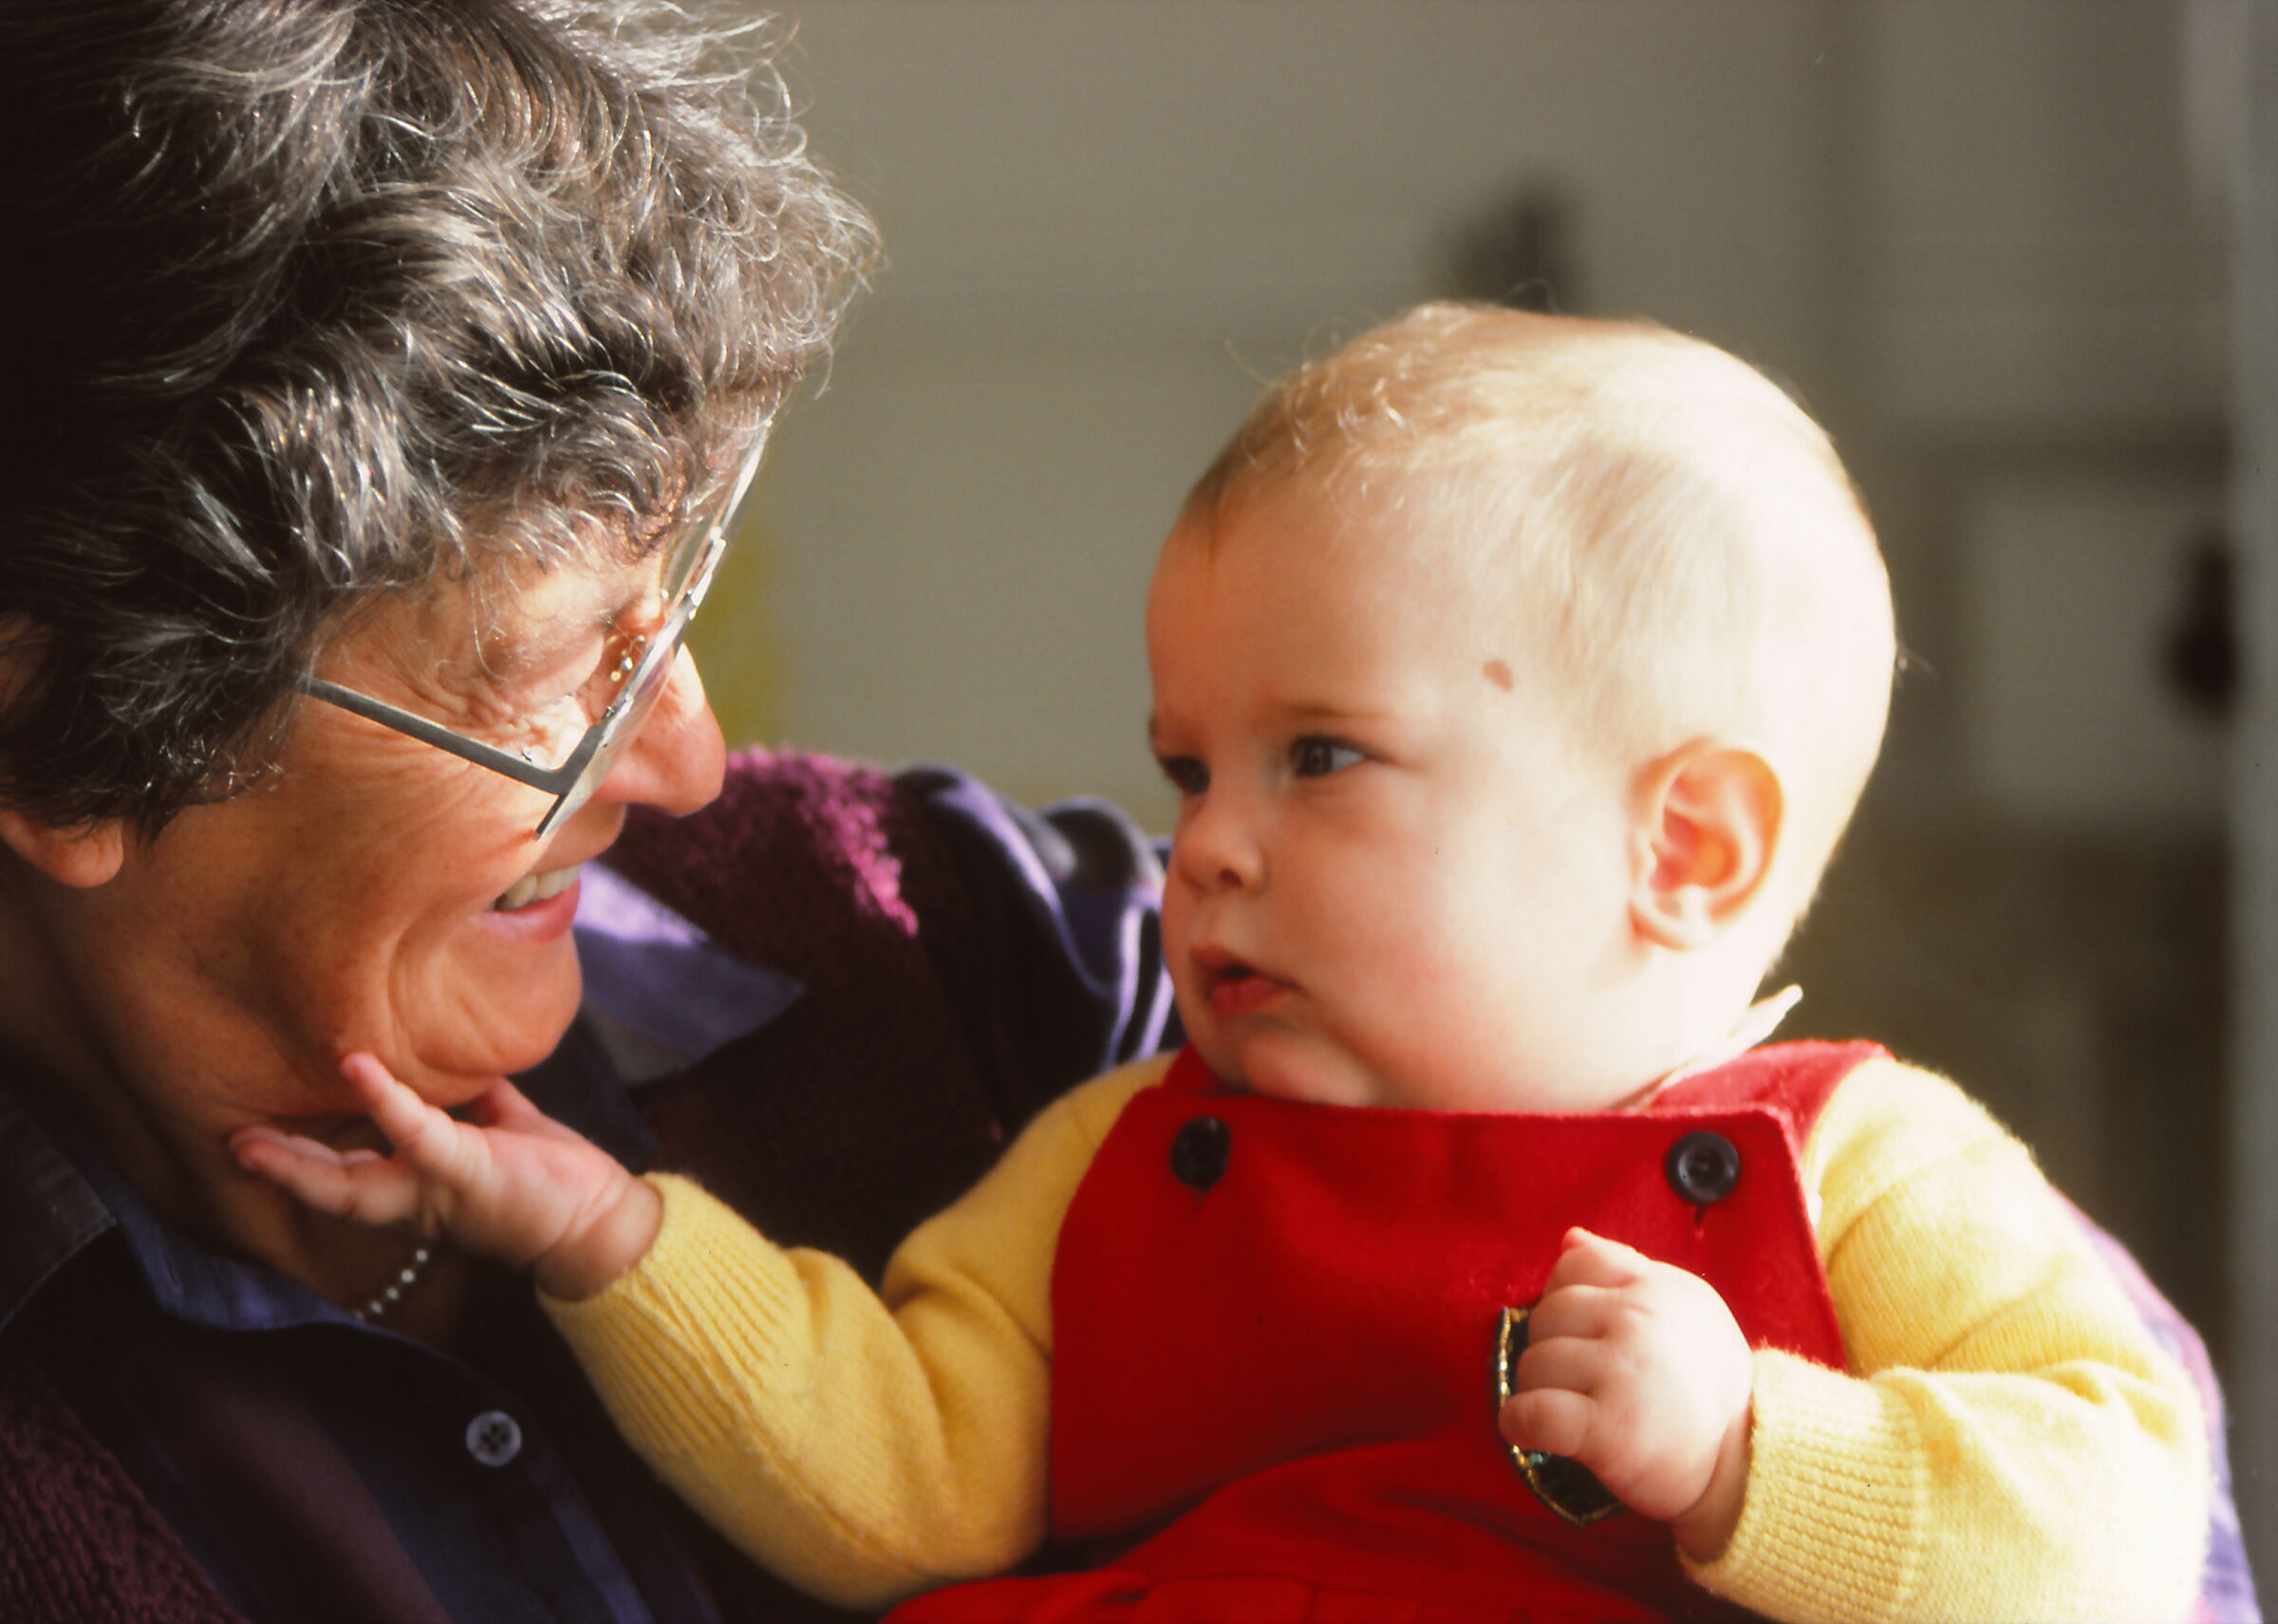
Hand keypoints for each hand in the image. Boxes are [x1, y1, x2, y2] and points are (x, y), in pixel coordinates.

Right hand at [230, 1052, 661, 1300]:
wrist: (597, 1216)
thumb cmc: (546, 1174)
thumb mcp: (495, 1127)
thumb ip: (464, 1099)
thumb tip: (446, 1058)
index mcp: (415, 1187)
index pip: (345, 1174)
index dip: (298, 1158)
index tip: (249, 1138)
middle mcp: (413, 1201)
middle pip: (331, 1190)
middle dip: (277, 1170)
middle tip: (225, 1143)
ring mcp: (435, 1191)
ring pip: (352, 1185)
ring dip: (300, 1163)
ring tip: (249, 1139)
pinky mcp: (466, 1173)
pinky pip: (418, 1135)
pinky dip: (387, 1102)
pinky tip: (357, 1068)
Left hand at [1497, 1227, 1754, 1560]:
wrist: (1747, 1463)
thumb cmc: (1710, 1386)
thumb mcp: (1687, 1309)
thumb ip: (1626, 1269)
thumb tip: (1570, 1239)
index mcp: (1655, 1288)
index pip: (1575, 1265)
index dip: (1563, 1296)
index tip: (1580, 1332)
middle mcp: (1637, 1321)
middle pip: (1546, 1316)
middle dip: (1551, 1347)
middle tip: (1578, 1380)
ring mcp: (1622, 1372)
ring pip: (1534, 1364)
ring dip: (1538, 1391)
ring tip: (1568, 1408)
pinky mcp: (1608, 1429)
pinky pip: (1532, 1413)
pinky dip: (1519, 1424)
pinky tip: (1530, 1431)